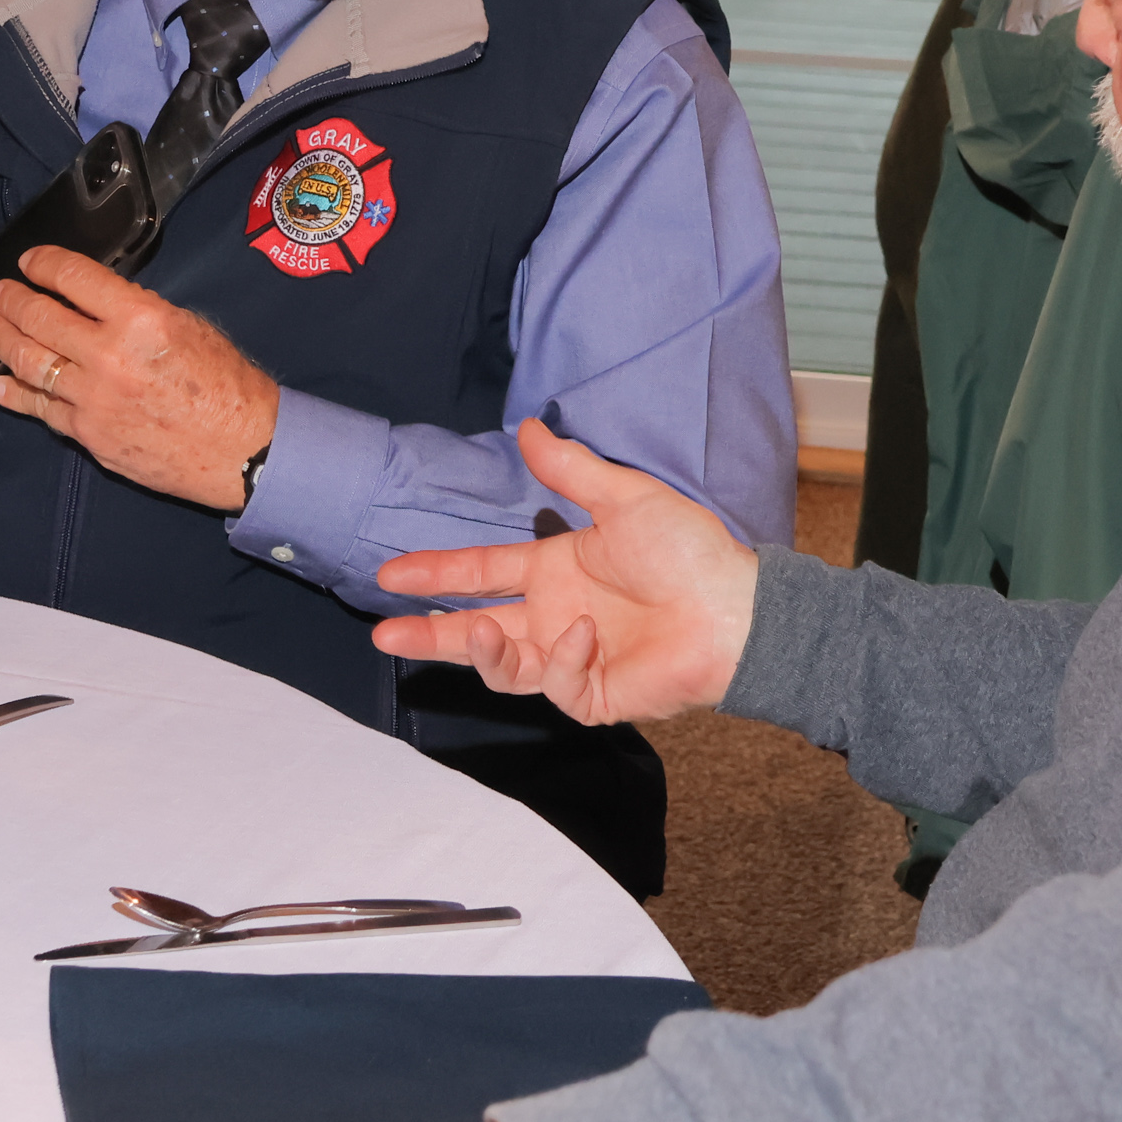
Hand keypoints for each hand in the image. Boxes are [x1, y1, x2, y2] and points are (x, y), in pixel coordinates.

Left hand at [0, 245, 277, 508]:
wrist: (242, 448)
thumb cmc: (226, 384)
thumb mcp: (189, 325)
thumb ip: (138, 310)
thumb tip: (96, 302)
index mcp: (140, 319)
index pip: (74, 277)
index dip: (44, 263)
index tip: (31, 260)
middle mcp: (109, 356)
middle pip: (39, 317)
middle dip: (11, 299)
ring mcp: (93, 399)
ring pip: (29, 362)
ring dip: (1, 340)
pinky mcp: (88, 434)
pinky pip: (40, 409)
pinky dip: (14, 392)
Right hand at [370, 419, 757, 722]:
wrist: (737, 611)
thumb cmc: (690, 552)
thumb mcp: (625, 499)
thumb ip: (570, 470)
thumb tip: (528, 428)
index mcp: (557, 569)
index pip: (482, 572)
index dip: (437, 573)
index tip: (392, 574)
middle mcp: (556, 614)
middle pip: (476, 628)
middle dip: (429, 633)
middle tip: (384, 633)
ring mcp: (571, 657)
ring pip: (502, 664)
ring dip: (480, 650)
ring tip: (477, 631)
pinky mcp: (592, 692)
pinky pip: (554, 681)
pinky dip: (562, 657)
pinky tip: (585, 634)